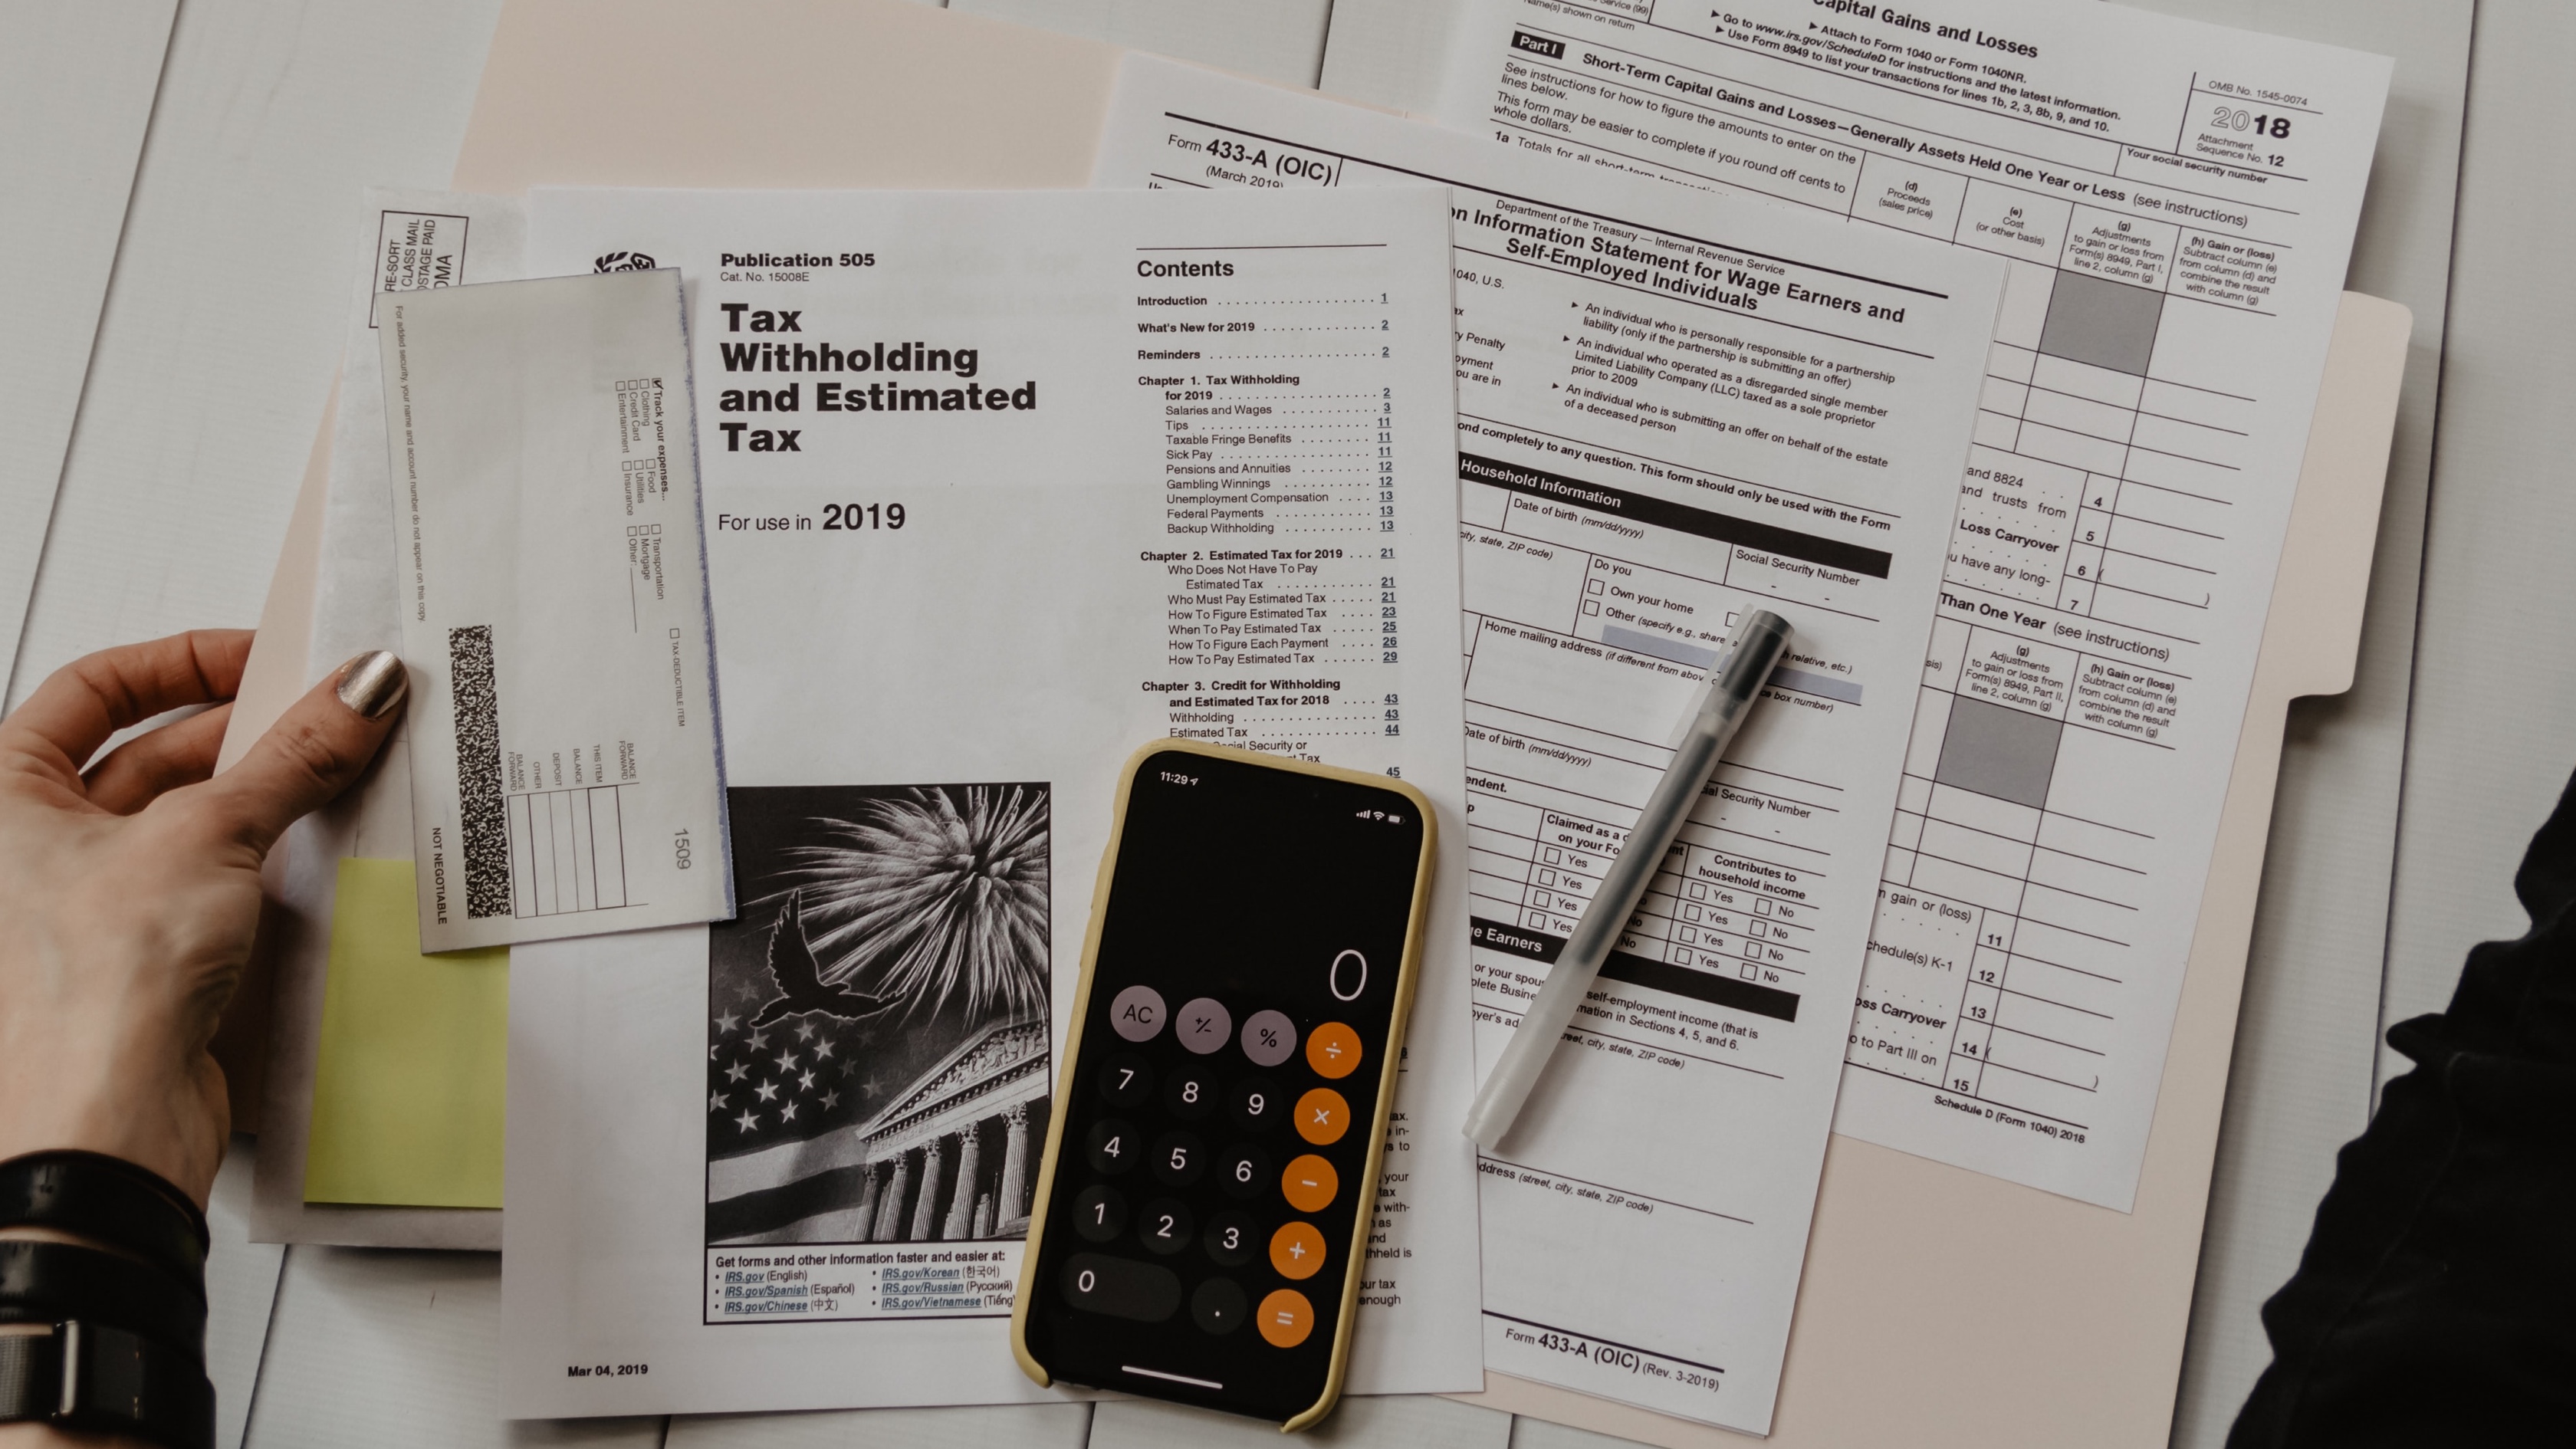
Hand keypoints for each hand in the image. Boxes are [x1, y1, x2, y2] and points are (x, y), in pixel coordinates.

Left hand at [0, 632, 403, 1204]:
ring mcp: (82, 909)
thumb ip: (292, 755)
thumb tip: (357, 690)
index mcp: (2, 798)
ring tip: (331, 778)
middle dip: (241, 733)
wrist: (104, 1125)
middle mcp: (29, 851)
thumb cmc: (92, 990)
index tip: (263, 660)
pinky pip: (204, 884)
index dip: (181, 661)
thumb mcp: (208, 833)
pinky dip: (258, 861)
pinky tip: (312, 853)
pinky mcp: (137, 962)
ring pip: (182, 822)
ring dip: (258, 798)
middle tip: (325, 717)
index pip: (91, 689)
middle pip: (145, 754)